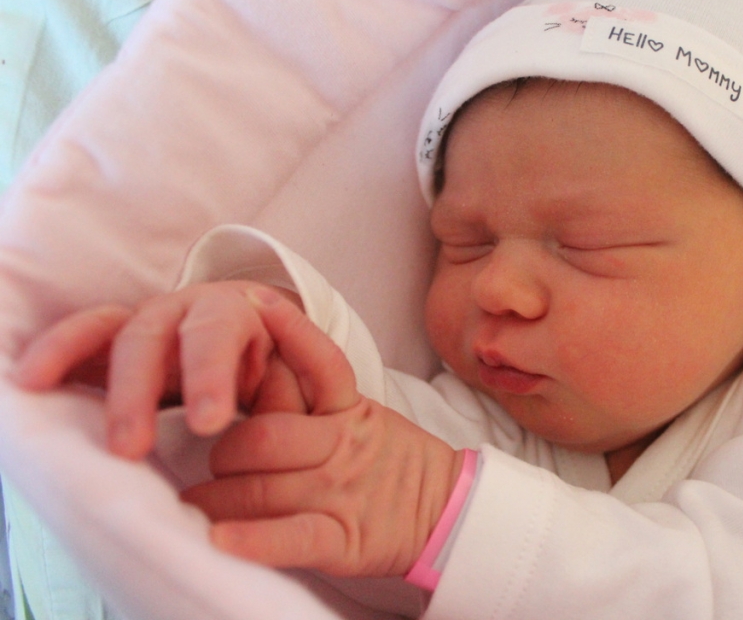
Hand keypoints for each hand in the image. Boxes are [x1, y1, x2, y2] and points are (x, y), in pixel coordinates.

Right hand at [11, 282, 316, 458]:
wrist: (266, 349)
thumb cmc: (285, 371)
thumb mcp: (307, 382)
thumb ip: (297, 394)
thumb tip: (282, 418)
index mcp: (238, 313)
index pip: (220, 334)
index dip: (210, 375)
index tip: (208, 423)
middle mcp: (187, 311)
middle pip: (155, 334)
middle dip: (139, 389)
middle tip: (132, 447)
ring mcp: (148, 323)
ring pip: (113, 334)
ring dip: (80, 366)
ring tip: (49, 400)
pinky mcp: (117, 345)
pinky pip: (81, 340)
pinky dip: (56, 353)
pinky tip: (30, 380)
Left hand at [182, 290, 460, 577]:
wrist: (447, 511)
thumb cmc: (390, 462)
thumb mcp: (361, 415)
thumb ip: (311, 397)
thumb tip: (256, 369)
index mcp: (347, 410)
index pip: (318, 362)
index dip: (288, 330)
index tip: (252, 301)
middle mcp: (341, 445)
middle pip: (262, 436)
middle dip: (223, 451)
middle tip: (212, 464)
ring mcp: (340, 492)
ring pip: (260, 488)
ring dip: (215, 499)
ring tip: (196, 506)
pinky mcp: (342, 539)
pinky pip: (290, 537)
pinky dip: (252, 540)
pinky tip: (219, 540)